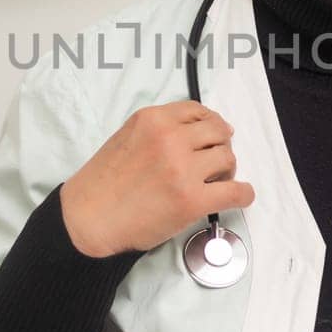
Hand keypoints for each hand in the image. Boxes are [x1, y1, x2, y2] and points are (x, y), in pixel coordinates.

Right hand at [60, 100, 255, 257]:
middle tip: (215, 161)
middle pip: (218, 132)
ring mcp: (183, 169)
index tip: (214, 134)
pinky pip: (236, 191)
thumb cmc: (101, 185)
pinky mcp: (192, 200)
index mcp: (153, 120)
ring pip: (228, 158)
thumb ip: (157, 131)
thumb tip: (194, 134)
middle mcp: (170, 139)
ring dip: (227, 170)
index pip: (197, 111)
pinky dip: (243, 193)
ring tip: (216, 182)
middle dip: (221, 145)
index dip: (210, 123)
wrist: (87, 220)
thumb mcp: (125, 138)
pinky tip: (239, 196)